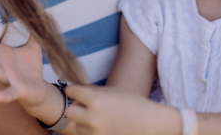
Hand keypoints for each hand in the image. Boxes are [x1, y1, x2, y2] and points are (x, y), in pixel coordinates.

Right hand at [0, 36, 47, 109]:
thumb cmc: (31, 68)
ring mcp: (9, 78)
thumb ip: (32, 32)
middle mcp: (2, 65)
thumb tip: (33, 13)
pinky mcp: (18, 90)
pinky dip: (3, 95)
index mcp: (3, 54)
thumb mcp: (33, 47)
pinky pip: (10, 93)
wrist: (40, 90)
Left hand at [65, 85, 180, 134]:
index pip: (72, 92)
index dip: (73, 90)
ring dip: (83, 121)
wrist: (151, 124)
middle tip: (84, 106)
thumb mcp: (114, 91)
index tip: (75, 91)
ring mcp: (96, 133)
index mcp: (97, 100)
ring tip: (97, 118)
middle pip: (70, 112)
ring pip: (77, 126)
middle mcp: (93, 118)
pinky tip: (102, 126)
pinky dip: (90, 131)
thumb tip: (75, 89)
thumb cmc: (135, 104)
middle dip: (76, 107)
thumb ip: (94, 90)